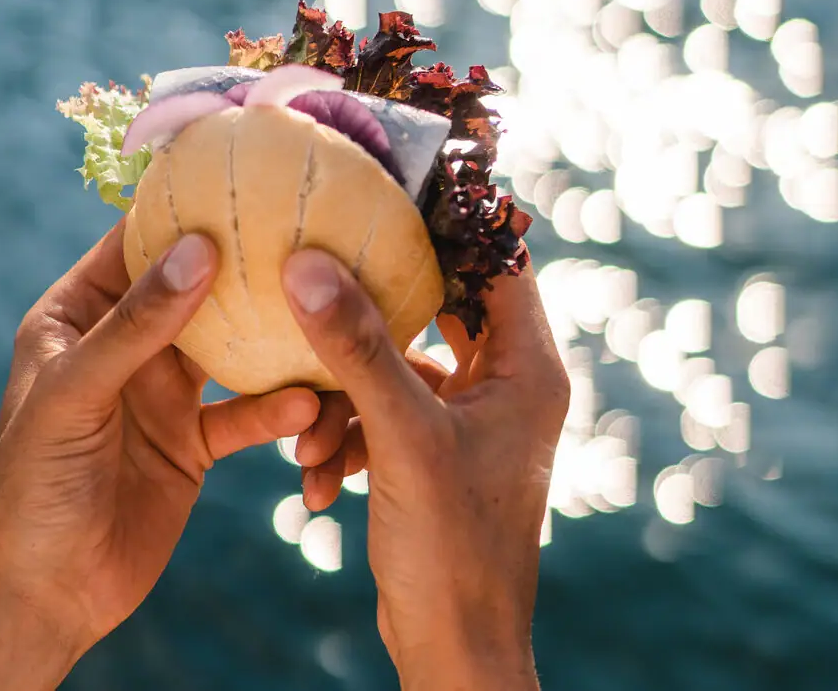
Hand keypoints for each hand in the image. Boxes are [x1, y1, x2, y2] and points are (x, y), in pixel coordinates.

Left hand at [0, 219, 320, 657]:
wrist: (42, 593)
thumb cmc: (31, 485)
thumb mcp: (77, 392)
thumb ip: (139, 326)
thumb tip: (199, 249)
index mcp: (77, 317)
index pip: (132, 244)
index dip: (179, 208)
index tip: (239, 172)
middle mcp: (124, 347)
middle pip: (193, 289)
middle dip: (243, 264)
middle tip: (302, 233)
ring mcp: (161, 395)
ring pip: (230, 349)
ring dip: (270, 338)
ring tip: (318, 317)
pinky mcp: (192, 444)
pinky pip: (245, 415)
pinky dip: (275, 410)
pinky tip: (306, 406)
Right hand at [282, 251, 568, 690]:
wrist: (453, 647)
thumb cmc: (454, 550)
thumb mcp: (403, 439)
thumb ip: (358, 349)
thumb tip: (310, 265)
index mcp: (527, 370)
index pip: (499, 264)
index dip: (453, 224)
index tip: (389, 192)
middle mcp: (505, 387)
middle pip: (436, 309)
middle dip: (370, 315)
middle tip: (322, 275)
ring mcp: (468, 421)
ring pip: (396, 368)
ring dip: (345, 398)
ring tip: (311, 441)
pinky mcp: (433, 453)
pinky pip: (382, 415)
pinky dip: (348, 436)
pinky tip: (319, 481)